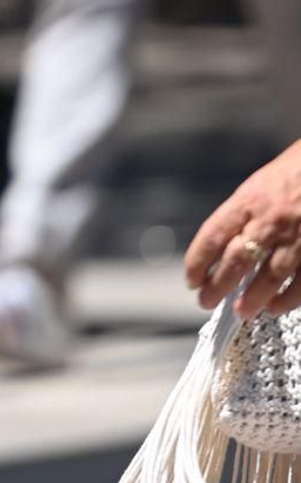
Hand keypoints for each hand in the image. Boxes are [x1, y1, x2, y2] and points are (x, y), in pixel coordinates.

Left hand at [186, 140, 300, 316]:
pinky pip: (300, 282)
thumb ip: (244, 213)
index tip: (192, 279)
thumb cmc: (295, 170)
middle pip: (236, 260)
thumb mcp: (260, 184)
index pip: (212, 236)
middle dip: (218, 286)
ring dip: (253, 298)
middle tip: (206, 301)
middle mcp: (269, 219)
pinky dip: (287, 298)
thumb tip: (225, 247)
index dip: (197, 262)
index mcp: (248, 200)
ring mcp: (295, 237)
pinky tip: (276, 308)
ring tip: (242, 311)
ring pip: (269, 276)